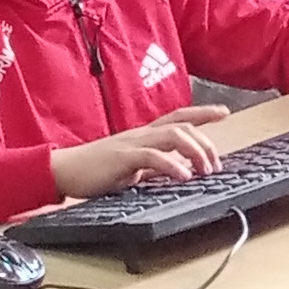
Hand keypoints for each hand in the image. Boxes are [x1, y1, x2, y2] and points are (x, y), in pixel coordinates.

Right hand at [48, 106, 229, 199]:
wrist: (64, 171)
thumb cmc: (95, 170)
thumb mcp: (131, 168)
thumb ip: (152, 167)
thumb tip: (175, 172)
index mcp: (143, 135)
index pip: (178, 117)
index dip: (202, 113)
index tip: (224, 112)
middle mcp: (141, 134)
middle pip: (181, 126)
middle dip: (205, 141)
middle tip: (216, 163)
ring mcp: (131, 143)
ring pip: (172, 136)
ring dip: (194, 151)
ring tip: (205, 169)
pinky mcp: (122, 158)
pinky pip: (152, 157)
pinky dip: (172, 166)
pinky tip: (183, 176)